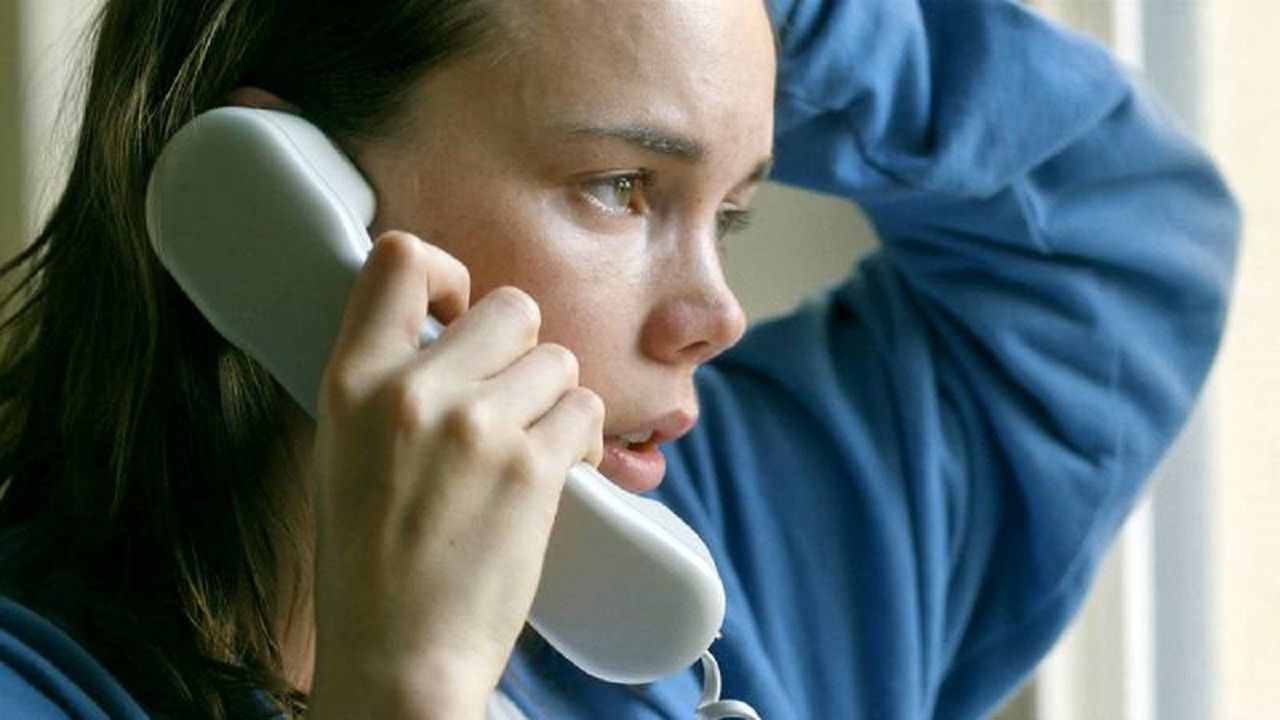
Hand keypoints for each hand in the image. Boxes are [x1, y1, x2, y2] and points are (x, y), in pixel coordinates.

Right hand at [306, 231, 603, 719]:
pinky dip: (588, 437)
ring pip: (559, 360)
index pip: (400, 260)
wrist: (398, 656)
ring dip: (557, 399)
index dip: (448, 275)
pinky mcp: (532, 468)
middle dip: (523, 349)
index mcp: (353, 383)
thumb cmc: (369, 566)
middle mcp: (414, 391)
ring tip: (536, 447)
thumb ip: (387, 387)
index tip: (460, 313)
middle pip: (512, 306)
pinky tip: (566, 469)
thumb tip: (443, 337)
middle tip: (512, 400)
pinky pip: (587, 409)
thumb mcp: (344, 454)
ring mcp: (477, 427)